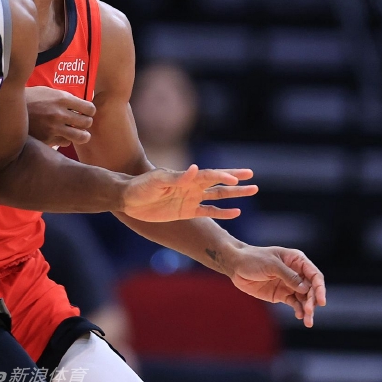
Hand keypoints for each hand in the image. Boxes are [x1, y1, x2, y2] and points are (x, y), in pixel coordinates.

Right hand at [26, 86, 95, 146]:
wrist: (7, 110)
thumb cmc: (28, 99)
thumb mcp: (47, 91)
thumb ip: (64, 98)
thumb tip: (81, 103)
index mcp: (62, 98)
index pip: (89, 108)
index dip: (90, 111)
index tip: (87, 112)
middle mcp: (60, 113)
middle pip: (87, 123)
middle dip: (86, 124)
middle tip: (81, 123)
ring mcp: (54, 128)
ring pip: (81, 137)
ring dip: (80, 135)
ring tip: (75, 133)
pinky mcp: (47, 139)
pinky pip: (65, 143)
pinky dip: (64, 140)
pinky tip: (59, 136)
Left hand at [121, 166, 255, 221]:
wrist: (127, 199)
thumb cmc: (141, 186)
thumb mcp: (158, 180)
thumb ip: (178, 177)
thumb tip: (196, 169)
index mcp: (186, 177)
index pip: (209, 176)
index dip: (223, 176)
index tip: (237, 178)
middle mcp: (192, 186)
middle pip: (219, 183)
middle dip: (236, 180)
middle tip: (253, 178)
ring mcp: (190, 199)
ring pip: (218, 196)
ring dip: (234, 195)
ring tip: (252, 191)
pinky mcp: (186, 212)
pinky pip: (208, 212)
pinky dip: (223, 213)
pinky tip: (236, 212)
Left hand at [225, 245, 326, 326]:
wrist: (235, 265)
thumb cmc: (253, 259)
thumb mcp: (271, 265)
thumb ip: (288, 276)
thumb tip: (305, 288)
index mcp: (296, 260)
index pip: (314, 275)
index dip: (320, 288)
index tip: (321, 301)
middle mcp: (296, 273)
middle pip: (311, 289)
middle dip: (312, 301)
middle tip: (309, 311)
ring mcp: (289, 285)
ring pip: (304, 298)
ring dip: (308, 309)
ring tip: (308, 321)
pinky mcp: (281, 294)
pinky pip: (294, 304)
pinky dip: (298, 310)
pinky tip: (300, 316)